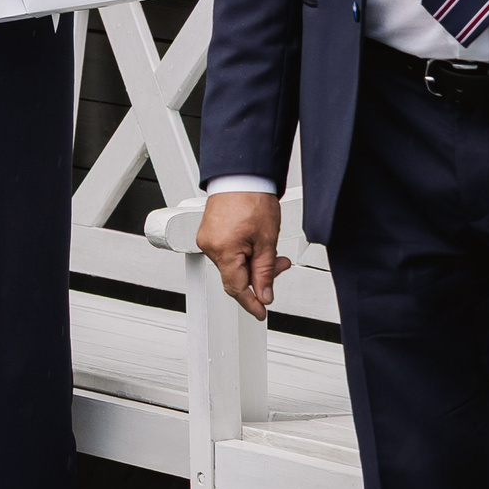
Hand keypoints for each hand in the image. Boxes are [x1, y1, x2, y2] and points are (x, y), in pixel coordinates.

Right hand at [196, 191, 291, 320]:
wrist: (242, 175)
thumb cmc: (252, 199)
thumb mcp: (267, 241)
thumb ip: (265, 272)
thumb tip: (264, 294)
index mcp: (223, 251)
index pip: (236, 288)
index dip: (251, 303)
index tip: (261, 312)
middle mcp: (210, 246)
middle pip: (235, 276)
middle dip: (259, 276)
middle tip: (280, 266)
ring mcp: (208, 239)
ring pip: (233, 264)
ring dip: (254, 262)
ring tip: (272, 251)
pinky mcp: (209, 232)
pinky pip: (227, 252)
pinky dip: (244, 253)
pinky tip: (257, 245)